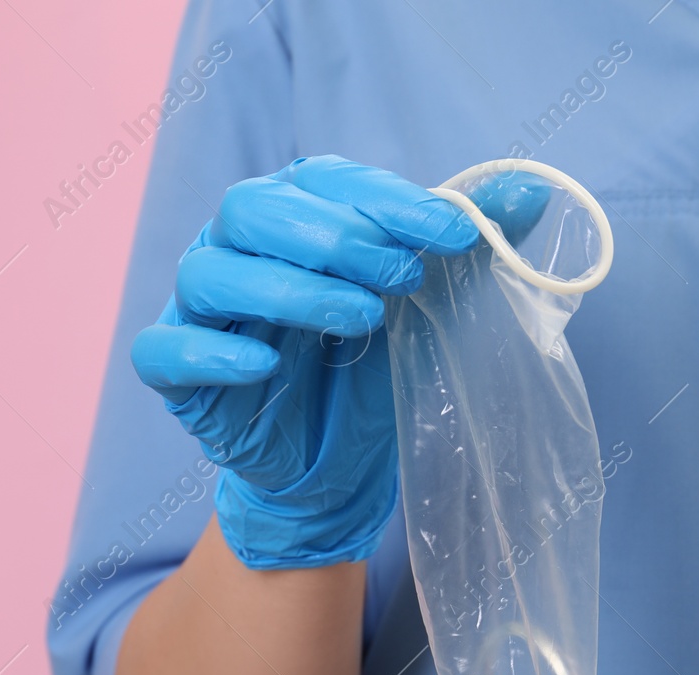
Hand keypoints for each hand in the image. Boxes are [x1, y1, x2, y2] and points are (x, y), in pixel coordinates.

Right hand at [130, 155, 487, 568]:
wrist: (332, 470)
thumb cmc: (369, 372)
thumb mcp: (430, 308)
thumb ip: (468, 246)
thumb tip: (534, 189)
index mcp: (290, 216)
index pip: (324, 181)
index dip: (389, 200)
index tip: (457, 234)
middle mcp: (233, 250)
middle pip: (251, 209)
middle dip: (333, 236)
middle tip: (403, 277)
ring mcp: (197, 311)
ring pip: (209, 273)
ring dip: (287, 288)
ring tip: (360, 320)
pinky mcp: (174, 376)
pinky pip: (164, 352)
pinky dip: (210, 355)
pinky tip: (266, 367)